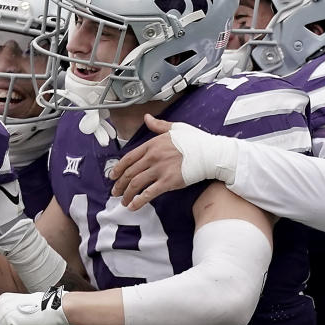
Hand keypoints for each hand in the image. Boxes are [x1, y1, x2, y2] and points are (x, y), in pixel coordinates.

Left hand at [110, 114, 237, 209]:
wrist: (211, 153)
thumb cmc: (195, 141)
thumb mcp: (175, 128)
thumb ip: (158, 125)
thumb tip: (147, 117)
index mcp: (152, 144)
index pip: (129, 158)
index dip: (118, 169)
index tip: (113, 176)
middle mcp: (153, 157)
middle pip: (130, 173)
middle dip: (119, 184)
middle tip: (115, 192)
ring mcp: (160, 170)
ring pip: (136, 184)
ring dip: (127, 194)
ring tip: (123, 201)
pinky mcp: (168, 182)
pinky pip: (148, 194)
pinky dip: (138, 201)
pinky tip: (132, 206)